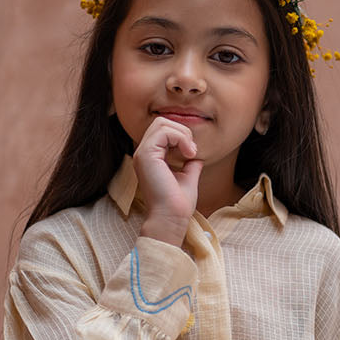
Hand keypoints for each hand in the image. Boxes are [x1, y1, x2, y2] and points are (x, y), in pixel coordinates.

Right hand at [134, 116, 202, 246]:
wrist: (171, 217)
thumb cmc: (178, 203)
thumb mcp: (187, 178)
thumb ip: (189, 164)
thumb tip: (197, 156)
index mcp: (150, 158)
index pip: (163, 130)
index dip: (181, 135)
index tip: (192, 154)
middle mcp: (143, 153)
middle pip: (161, 121)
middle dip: (181, 131)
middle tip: (191, 150)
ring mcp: (142, 153)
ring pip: (161, 123)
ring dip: (182, 133)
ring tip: (190, 152)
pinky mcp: (146, 155)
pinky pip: (164, 131)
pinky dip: (180, 137)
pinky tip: (188, 153)